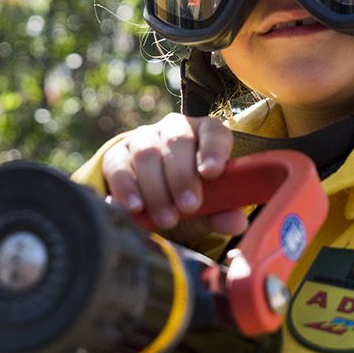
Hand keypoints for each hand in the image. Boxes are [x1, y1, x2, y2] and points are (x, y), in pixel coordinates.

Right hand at [100, 113, 247, 242]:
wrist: (150, 205)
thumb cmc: (188, 199)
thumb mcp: (208, 210)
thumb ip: (222, 213)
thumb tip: (237, 223)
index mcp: (204, 134)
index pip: (213, 132)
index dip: (213, 149)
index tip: (211, 172)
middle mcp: (174, 129)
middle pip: (178, 141)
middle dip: (182, 176)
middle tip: (189, 207)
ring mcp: (143, 138)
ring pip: (147, 153)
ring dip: (157, 189)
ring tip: (166, 219)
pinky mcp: (116, 154)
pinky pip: (118, 166)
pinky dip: (126, 188)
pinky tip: (135, 208)